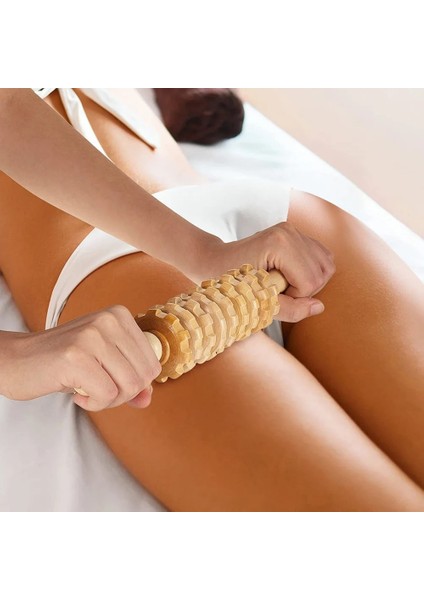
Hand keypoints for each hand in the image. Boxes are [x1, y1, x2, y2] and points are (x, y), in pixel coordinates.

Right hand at [0, 305, 160, 410]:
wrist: (15, 359)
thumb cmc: (62, 362)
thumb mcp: (103, 364)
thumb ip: (129, 380)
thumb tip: (147, 398)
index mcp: (119, 315)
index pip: (152, 363)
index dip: (136, 383)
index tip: (111, 381)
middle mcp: (108, 320)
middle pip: (144, 376)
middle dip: (124, 395)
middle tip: (98, 390)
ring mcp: (92, 336)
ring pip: (129, 387)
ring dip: (108, 401)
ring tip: (87, 391)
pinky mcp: (76, 357)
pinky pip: (106, 396)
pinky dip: (94, 404)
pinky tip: (77, 394)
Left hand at [200, 222, 335, 322]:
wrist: (215, 261)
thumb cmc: (229, 284)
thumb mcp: (257, 303)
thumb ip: (290, 309)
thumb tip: (319, 307)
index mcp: (280, 244)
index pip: (310, 282)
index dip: (295, 298)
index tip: (270, 295)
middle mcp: (290, 232)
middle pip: (321, 273)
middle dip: (303, 290)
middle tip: (276, 291)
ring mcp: (293, 230)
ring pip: (326, 264)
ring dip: (309, 281)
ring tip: (283, 284)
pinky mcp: (295, 234)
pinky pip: (321, 257)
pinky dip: (310, 272)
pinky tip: (289, 276)